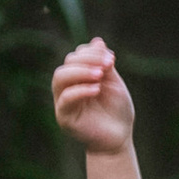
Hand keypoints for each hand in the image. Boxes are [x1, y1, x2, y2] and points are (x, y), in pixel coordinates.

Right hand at [51, 37, 134, 154]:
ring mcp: (63, 101)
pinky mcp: (64, 117)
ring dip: (80, 72)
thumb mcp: (114, 83)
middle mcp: (68, 87)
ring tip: (100, 75)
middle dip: (87, 60)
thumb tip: (98, 41)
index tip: (111, 58)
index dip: (91, 52)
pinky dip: (80, 90)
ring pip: (60, 77)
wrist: (119, 138)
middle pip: (67, 64)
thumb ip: (105, 64)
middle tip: (108, 64)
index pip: (76, 56)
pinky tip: (96, 89)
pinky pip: (65, 98)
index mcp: (78, 77)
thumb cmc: (117, 111)